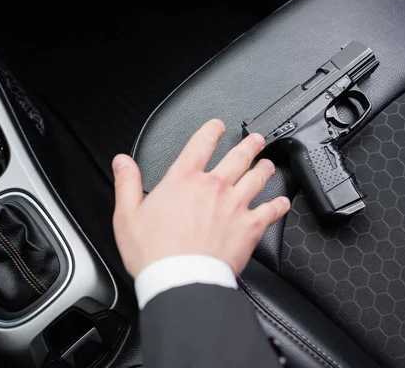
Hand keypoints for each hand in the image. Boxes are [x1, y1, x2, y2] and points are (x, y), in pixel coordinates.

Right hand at [112, 119, 289, 277]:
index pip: (200, 143)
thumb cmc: (155, 253)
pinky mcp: (250, 226)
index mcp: (183, 180)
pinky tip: (282, 202)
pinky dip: (278, 205)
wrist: (181, 279)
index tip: (218, 126)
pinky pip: (270, 210)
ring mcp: (235, 205)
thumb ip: (127, 183)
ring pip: (256, 178)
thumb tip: (122, 161)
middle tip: (255, 139)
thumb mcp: (127, 215)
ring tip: (267, 163)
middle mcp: (213, 187)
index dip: (211, 130)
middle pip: (237, 157)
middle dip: (248, 144)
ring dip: (263, 168)